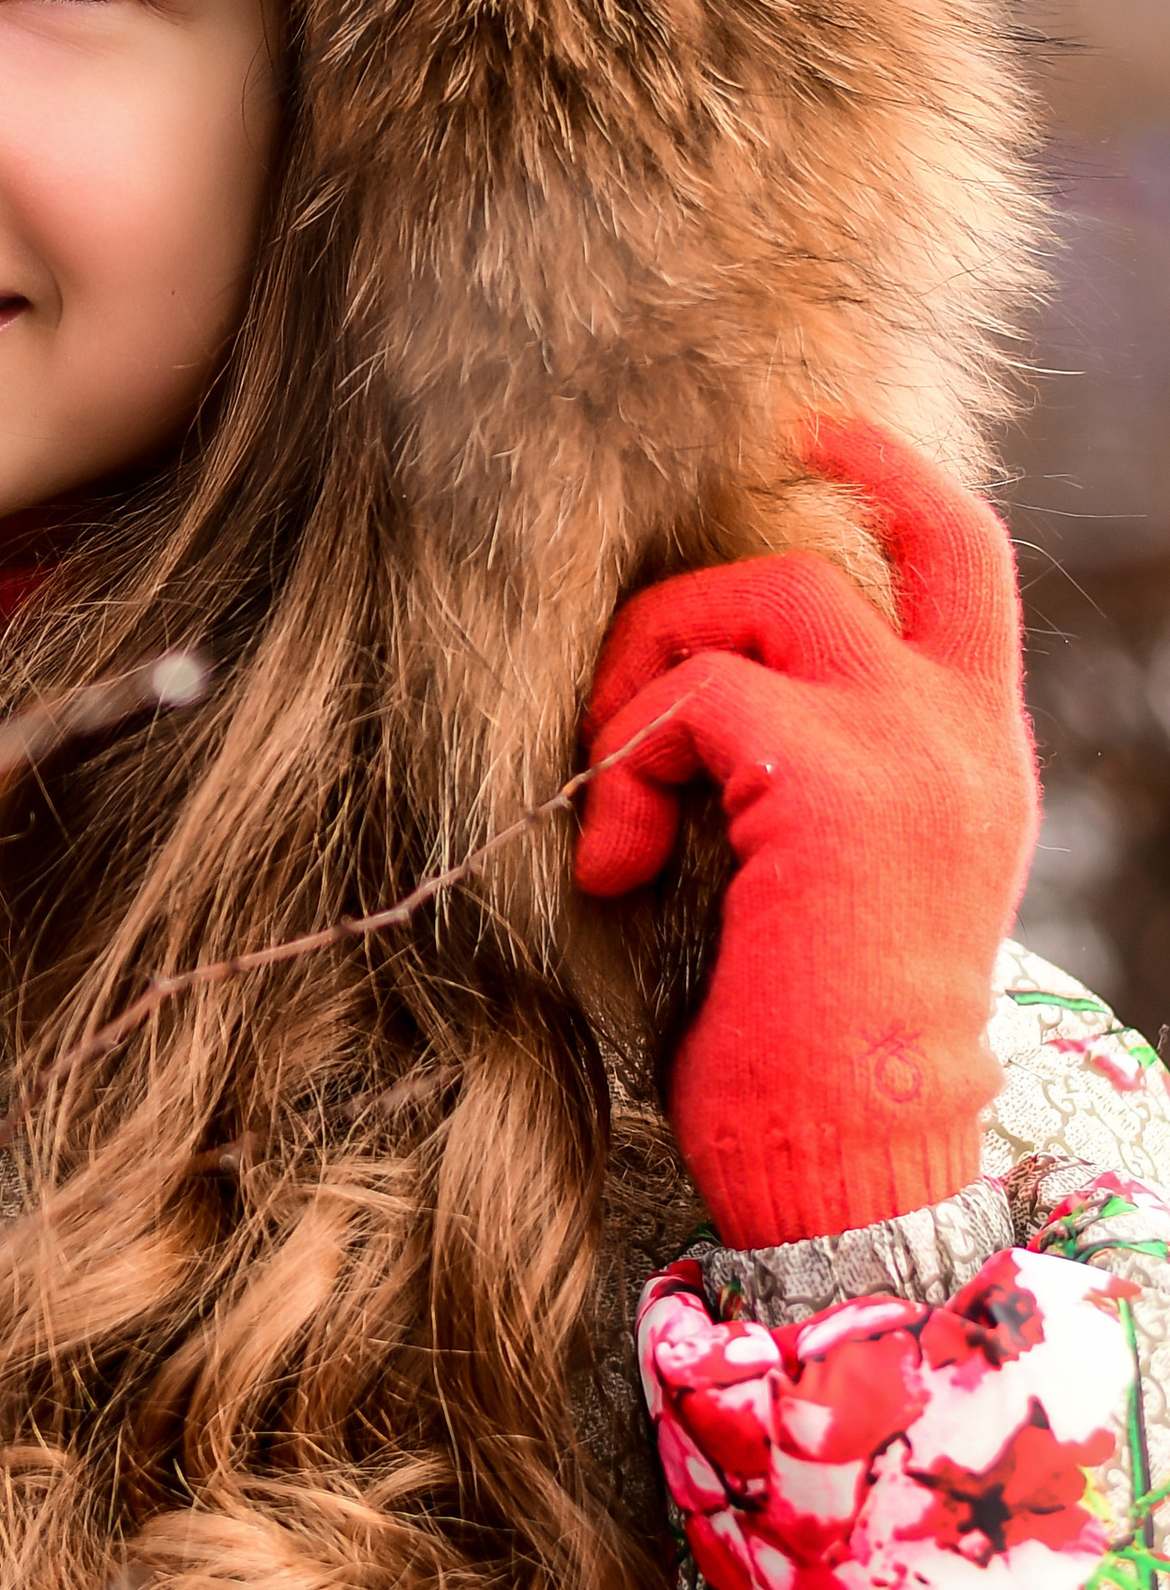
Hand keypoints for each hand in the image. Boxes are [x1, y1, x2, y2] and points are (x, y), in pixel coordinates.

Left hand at [574, 417, 1039, 1247]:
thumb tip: (703, 691)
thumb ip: (812, 767)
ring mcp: (910, 746)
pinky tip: (616, 861)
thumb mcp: (835, 874)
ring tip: (620, 805)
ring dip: (645, 686)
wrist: (857, 1159)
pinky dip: (626, 764)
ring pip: (749, 604)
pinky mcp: (839, 778)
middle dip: (682, 614)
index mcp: (972, 754)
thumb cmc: (810, 1044)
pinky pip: (694, 698)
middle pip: (809, 566)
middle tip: (621, 725)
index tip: (813, 429)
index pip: (961, 556)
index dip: (886, 472)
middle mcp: (962, 733)